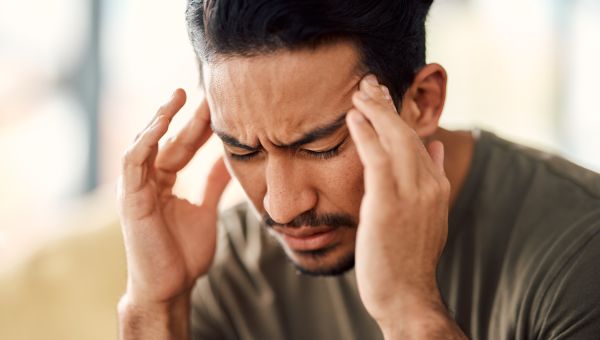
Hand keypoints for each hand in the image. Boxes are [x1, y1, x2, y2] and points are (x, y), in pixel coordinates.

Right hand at [117, 89, 229, 306]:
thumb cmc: (184, 253)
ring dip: (160, 118)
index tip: (219, 105)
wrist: (171, 286)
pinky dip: (144, 140)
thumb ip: (212, 183)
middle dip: (185, 116)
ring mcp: (136, 188)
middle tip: (206, 91)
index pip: (182, 146)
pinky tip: (161, 122)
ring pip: (145, 143)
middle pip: (168, 140)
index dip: (199, 126)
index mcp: (164, 183)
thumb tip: (231, 160)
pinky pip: (132, 162)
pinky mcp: (129, 198)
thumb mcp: (205, 209)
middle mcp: (148, 181)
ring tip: (179, 95)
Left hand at [347, 76, 449, 325]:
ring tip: (360, 90)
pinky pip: (377, 159)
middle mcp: (429, 185)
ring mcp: (412, 194)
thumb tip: (437, 148)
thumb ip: (433, 179)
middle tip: (370, 82)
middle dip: (388, 105)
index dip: (400, 116)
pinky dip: (366, 134)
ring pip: (395, 139)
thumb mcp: (427, 216)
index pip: (418, 141)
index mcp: (437, 187)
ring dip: (376, 111)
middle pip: (408, 133)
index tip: (385, 98)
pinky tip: (353, 117)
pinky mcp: (388, 204)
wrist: (406, 295)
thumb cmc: (408, 258)